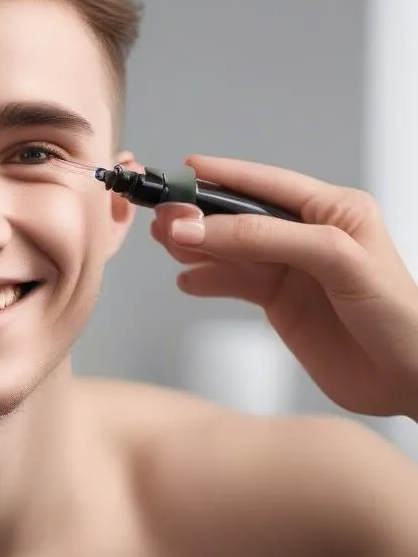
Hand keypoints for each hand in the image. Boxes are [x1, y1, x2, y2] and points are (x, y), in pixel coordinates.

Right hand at [150, 155, 417, 419]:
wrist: (412, 383)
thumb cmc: (399, 318)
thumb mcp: (335, 260)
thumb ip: (266, 238)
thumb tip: (200, 226)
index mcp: (333, 210)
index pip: (265, 184)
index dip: (222, 175)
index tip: (181, 173)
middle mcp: (309, 234)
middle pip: (238, 215)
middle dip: (198, 214)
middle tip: (163, 218)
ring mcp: (292, 269)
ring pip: (229, 248)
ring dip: (195, 245)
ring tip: (165, 245)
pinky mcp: (280, 301)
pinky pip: (232, 282)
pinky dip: (205, 280)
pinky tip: (187, 281)